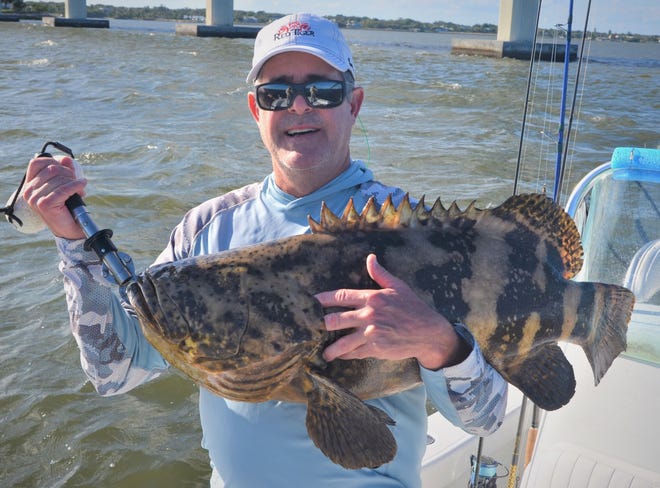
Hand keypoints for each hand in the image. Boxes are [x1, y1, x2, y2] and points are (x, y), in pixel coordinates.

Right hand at [23, 155, 86, 239]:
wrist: (70, 229)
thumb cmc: (67, 206)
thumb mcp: (64, 185)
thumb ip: (64, 170)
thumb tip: (66, 159)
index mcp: (30, 185)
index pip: (37, 162)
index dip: (55, 162)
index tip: (67, 170)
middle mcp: (29, 191)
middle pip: (52, 169)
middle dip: (69, 174)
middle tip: (77, 183)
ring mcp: (35, 198)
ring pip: (59, 179)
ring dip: (74, 183)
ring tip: (79, 191)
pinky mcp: (44, 204)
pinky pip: (64, 189)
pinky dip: (76, 186)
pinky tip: (82, 189)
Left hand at [315, 254, 470, 369]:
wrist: (428, 331)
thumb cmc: (413, 307)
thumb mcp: (398, 286)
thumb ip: (380, 274)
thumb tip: (370, 257)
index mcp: (372, 297)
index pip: (340, 296)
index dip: (322, 300)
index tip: (310, 302)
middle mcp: (369, 314)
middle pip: (335, 320)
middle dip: (320, 325)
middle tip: (307, 328)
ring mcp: (371, 333)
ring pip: (343, 342)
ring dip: (330, 348)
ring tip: (323, 353)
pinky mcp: (376, 348)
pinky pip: (355, 353)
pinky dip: (345, 355)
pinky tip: (339, 356)